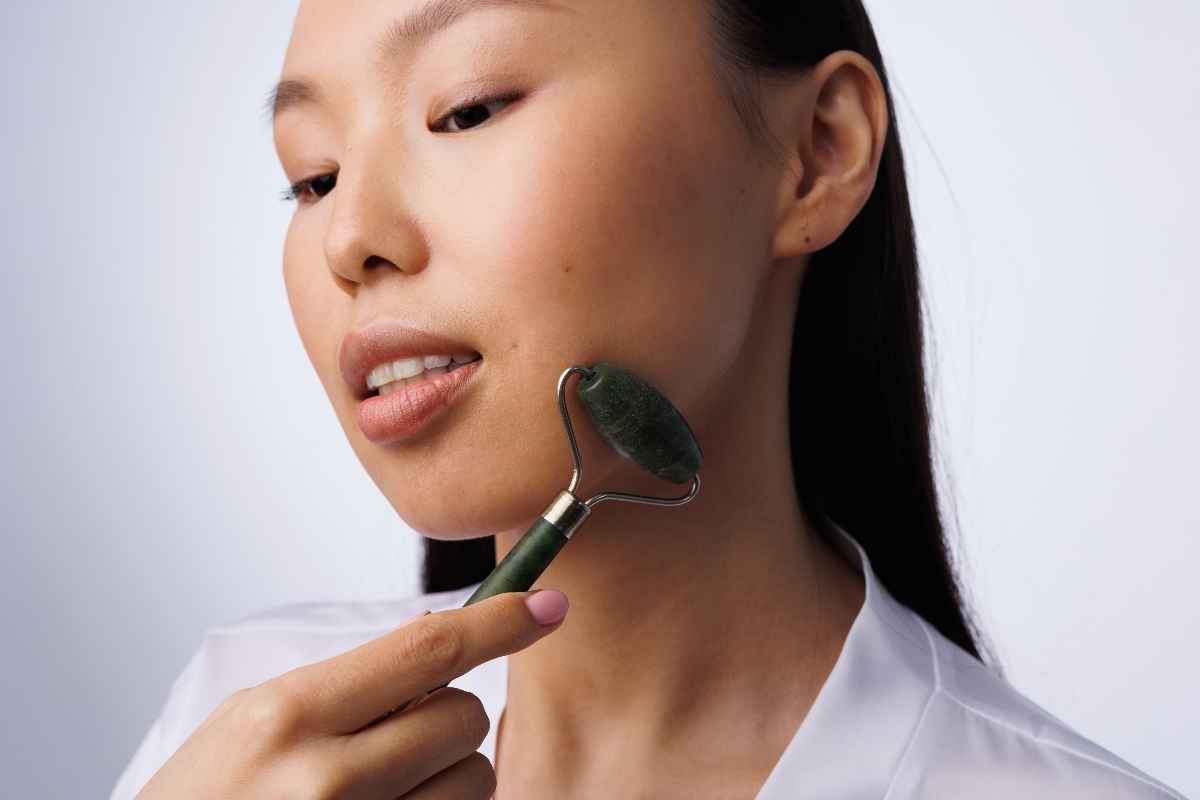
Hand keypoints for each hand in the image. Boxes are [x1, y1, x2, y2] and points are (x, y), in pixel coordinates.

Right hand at [136, 588, 569, 798]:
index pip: (427, 650)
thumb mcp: (249, 726)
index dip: (500, 621)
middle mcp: (327, 780)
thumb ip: (342, 688)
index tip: (547, 604)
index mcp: (287, 717)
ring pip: (473, 780)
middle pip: (462, 717)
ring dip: (447, 778)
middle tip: (395, 741)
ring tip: (382, 792)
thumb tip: (440, 642)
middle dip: (446, 721)